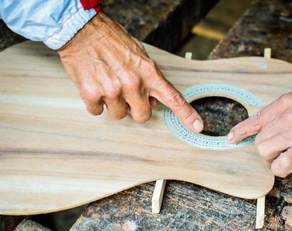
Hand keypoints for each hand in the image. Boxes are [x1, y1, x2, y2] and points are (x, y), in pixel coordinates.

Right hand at [58, 12, 202, 131]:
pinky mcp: (92, 94)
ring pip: (119, 115)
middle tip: (127, 94)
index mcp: (148, 72)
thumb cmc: (111, 40)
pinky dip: (96, 102)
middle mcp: (133, 84)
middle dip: (136, 108)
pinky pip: (98, 111)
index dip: (186, 115)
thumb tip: (152, 98)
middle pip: (142, 116)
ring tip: (108, 83)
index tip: (197, 126)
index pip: (173, 98)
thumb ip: (148, 78)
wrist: (81, 30)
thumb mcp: (138, 54)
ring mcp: (112, 90)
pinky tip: (95, 85)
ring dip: (114, 104)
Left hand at [228, 90, 291, 176]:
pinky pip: (280, 166)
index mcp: (286, 103)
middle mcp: (287, 117)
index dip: (241, 130)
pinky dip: (281, 169)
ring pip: (264, 152)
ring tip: (287, 154)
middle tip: (282, 148)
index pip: (256, 119)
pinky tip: (289, 164)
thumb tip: (263, 121)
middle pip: (259, 140)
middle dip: (267, 147)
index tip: (232, 138)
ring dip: (273, 158)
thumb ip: (283, 109)